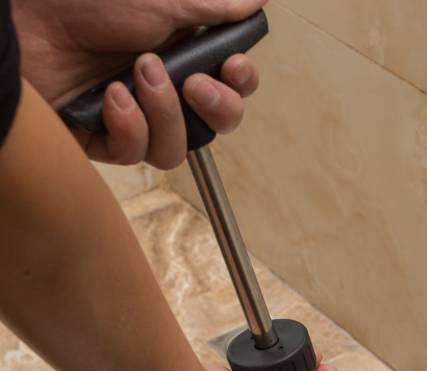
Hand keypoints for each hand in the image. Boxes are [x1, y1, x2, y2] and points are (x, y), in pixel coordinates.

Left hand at [13, 0, 263, 167]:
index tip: (235, 67)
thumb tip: (257, 0)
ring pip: (176, 149)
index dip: (240, 85)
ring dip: (165, 114)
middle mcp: (160, 90)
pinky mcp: (102, 137)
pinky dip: (128, 126)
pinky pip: (134, 154)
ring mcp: (133, 116)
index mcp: (180, 55)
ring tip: (137, 74)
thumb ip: (212, 7)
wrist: (24, 16)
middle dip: (216, 108)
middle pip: (214, 126)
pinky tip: (110, 95)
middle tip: (193, 83)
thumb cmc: (83, 1)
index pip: (231, 87)